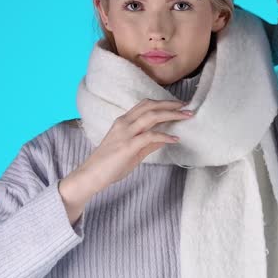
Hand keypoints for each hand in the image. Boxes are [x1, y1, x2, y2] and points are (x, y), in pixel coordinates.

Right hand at [59, 99, 194, 221]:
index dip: (163, 102)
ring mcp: (125, 133)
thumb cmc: (109, 165)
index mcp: (123, 122)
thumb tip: (166, 138)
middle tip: (187, 107)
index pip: (145, 105)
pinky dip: (164, 135)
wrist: (91, 175)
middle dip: (170, 104)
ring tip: (186, 117)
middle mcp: (124, 123)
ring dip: (171, 115)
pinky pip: (150, 136)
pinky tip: (175, 139)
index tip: (178, 105)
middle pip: (150, 106)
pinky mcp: (128, 145)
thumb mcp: (133, 152)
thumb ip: (149, 144)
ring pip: (151, 116)